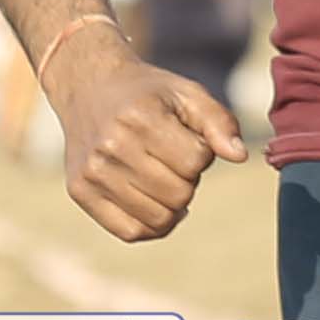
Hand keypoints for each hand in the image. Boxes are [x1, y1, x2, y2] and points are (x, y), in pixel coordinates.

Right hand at [45, 30, 245, 241]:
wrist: (88, 87)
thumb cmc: (146, 94)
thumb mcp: (186, 94)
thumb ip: (219, 122)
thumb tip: (239, 156)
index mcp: (139, 117)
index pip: (196, 160)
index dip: (202, 154)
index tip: (186, 140)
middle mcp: (111, 146)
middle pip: (179, 194)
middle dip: (187, 180)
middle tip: (172, 160)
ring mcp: (92, 172)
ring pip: (159, 218)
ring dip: (171, 204)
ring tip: (161, 177)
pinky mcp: (80, 191)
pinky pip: (130, 231)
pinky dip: (152, 226)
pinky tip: (153, 204)